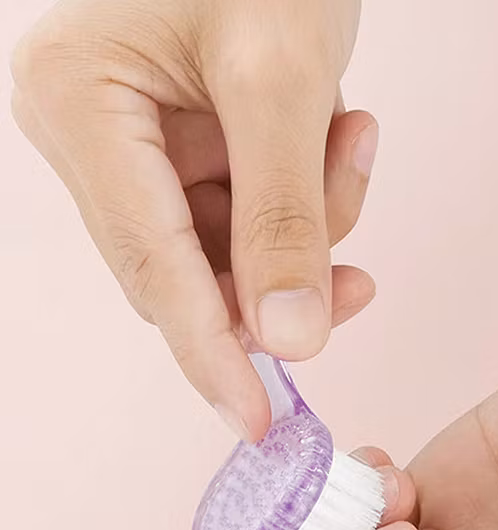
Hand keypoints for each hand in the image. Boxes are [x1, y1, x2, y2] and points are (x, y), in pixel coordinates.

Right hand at [11, 0, 371, 440]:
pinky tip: (342, 134)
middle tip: (357, 274)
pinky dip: (311, 197)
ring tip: (352, 137)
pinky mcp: (191, 149)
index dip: (214, 358)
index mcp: (82, 110)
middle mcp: (97, 139)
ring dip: (312, 225)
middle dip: (287, 275)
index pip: (155, 274)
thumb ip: (285, 214)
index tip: (258, 426)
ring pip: (236, 253)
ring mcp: (143, 147)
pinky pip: (255, 214)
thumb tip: (290, 340)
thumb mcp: (282, 78)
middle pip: (195, 275)